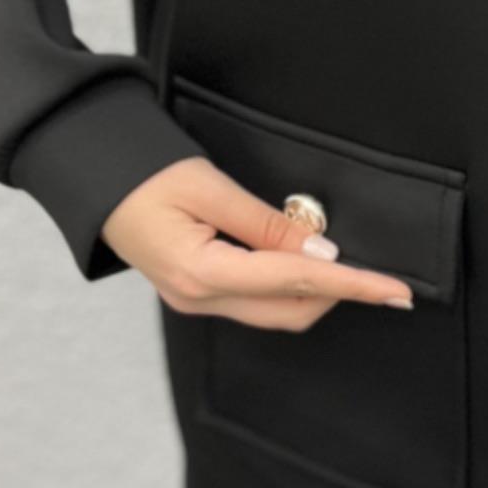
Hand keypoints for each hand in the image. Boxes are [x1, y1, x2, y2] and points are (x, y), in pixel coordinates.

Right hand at [100, 157, 414, 325]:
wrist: (92, 180)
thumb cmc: (143, 174)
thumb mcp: (209, 186)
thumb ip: (268, 223)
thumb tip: (321, 252)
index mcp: (200, 272)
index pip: (296, 284)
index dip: (353, 286)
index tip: (395, 292)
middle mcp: (199, 298)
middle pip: (291, 311)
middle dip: (339, 294)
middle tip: (376, 271)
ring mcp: (196, 302)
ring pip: (276, 313)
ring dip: (315, 292)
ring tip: (341, 261)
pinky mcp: (196, 294)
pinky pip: (256, 303)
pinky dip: (288, 287)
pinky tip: (301, 262)